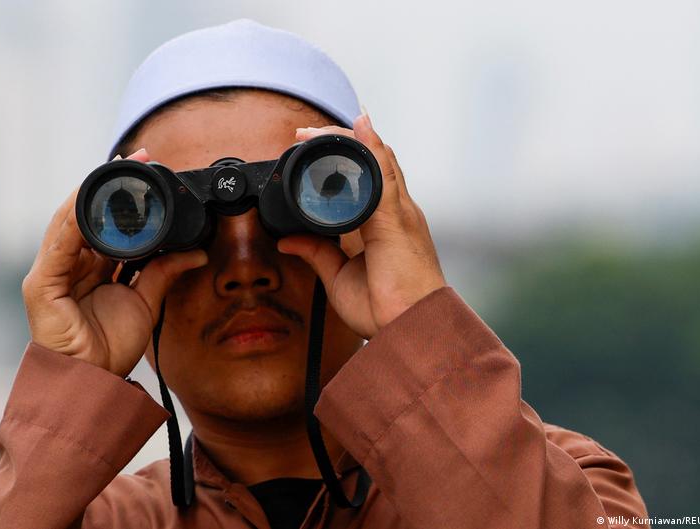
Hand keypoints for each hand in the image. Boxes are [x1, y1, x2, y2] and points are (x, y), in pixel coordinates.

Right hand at [21, 148, 207, 375]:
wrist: (91, 383)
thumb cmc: (110, 348)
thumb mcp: (145, 301)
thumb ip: (164, 272)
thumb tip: (195, 252)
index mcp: (90, 267)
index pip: (105, 222)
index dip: (123, 196)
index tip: (145, 170)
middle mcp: (68, 264)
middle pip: (87, 215)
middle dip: (110, 185)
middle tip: (137, 158)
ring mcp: (51, 273)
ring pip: (70, 222)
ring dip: (93, 193)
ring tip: (116, 170)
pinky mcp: (41, 285)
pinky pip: (59, 247)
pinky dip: (74, 223)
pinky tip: (89, 203)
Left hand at [278, 114, 445, 338]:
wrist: (410, 329)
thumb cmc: (386, 308)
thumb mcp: (339, 277)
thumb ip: (317, 254)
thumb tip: (289, 240)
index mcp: (386, 225)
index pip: (368, 179)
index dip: (344, 159)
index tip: (309, 150)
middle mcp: (396, 213)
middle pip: (372, 161)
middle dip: (339, 142)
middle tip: (304, 134)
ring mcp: (400, 213)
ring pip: (378, 160)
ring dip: (347, 138)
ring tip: (316, 129)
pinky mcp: (397, 219)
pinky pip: (385, 174)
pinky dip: (372, 147)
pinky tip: (360, 125)